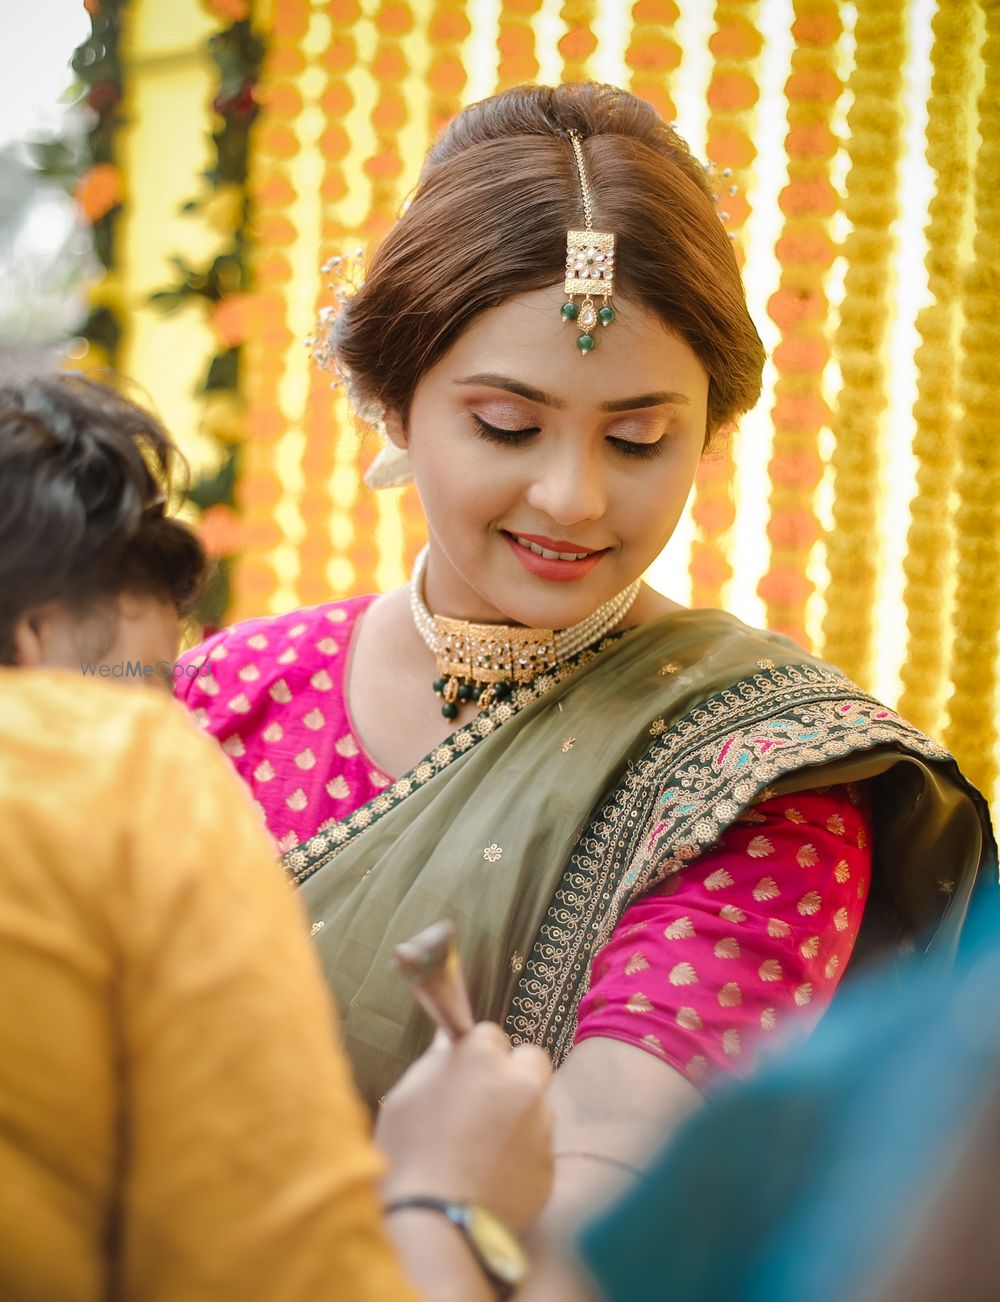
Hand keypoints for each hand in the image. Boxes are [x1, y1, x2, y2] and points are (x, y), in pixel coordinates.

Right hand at [376, 1023, 553, 1231]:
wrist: (434, 1225)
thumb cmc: (408, 1156)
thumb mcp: (405, 1097)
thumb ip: (436, 1062)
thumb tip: (449, 1042)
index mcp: (480, 1056)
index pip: (491, 1033)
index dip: (477, 1055)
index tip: (465, 1074)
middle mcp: (519, 1082)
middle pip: (531, 1059)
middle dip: (515, 1073)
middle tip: (487, 1099)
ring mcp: (539, 1124)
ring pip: (539, 1105)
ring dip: (520, 1116)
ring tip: (484, 1148)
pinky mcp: (549, 1164)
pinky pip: (539, 1148)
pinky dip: (523, 1155)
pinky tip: (493, 1175)